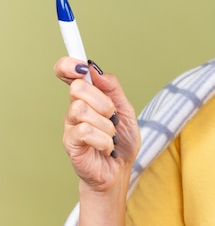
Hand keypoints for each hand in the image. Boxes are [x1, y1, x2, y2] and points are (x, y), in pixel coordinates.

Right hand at [54, 58, 140, 192]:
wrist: (121, 170)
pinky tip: (106, 147)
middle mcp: (75, 108)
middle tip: (111, 116)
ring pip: (82, 109)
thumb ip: (112, 88)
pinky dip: (104, 140)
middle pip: (77, 88)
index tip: (79, 66)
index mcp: (88, 96)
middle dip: (102, 101)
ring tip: (110, 135)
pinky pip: (85, 131)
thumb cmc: (122, 141)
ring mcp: (70, 125)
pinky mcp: (70, 143)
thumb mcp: (125, 109)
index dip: (68, 65)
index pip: (67, 73)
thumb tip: (95, 70)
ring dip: (105, 124)